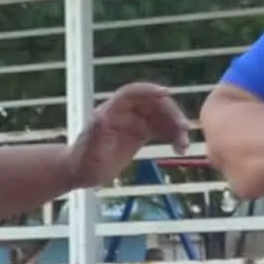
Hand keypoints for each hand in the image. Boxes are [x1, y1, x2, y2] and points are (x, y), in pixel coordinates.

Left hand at [67, 82, 192, 188]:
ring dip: (175, 127)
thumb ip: (95, 134)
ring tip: (183, 145)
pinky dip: (172, 136)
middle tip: (184, 129)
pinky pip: (161, 129)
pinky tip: (180, 148)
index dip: (149, 90)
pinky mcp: (140, 133)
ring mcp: (133, 122)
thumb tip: (101, 117)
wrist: (79, 172)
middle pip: (152, 104)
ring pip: (161, 117)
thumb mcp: (87, 152)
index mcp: (109, 111)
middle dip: (170, 113)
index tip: (167, 93)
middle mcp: (123, 113)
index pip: (131, 93)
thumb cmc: (81, 163)